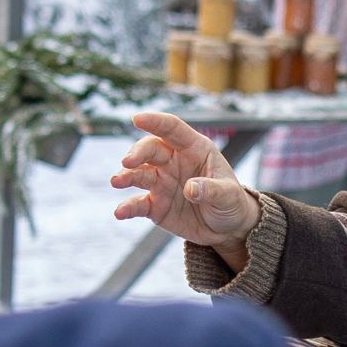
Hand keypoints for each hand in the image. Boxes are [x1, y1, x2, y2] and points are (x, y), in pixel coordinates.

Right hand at [110, 111, 259, 263]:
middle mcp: (174, 162)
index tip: (137, 118)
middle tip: (127, 161)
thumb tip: (190, 188)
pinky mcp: (155, 205)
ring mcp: (162, 183)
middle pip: (151, 150)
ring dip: (126, 176)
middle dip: (137, 153)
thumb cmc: (230, 202)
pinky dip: (128, 207)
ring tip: (116, 181)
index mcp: (194, 149)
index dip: (156, 122)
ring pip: (139, 174)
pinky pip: (138, 204)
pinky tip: (120, 212)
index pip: (173, 129)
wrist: (226, 229)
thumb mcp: (229, 195)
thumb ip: (212, 189)